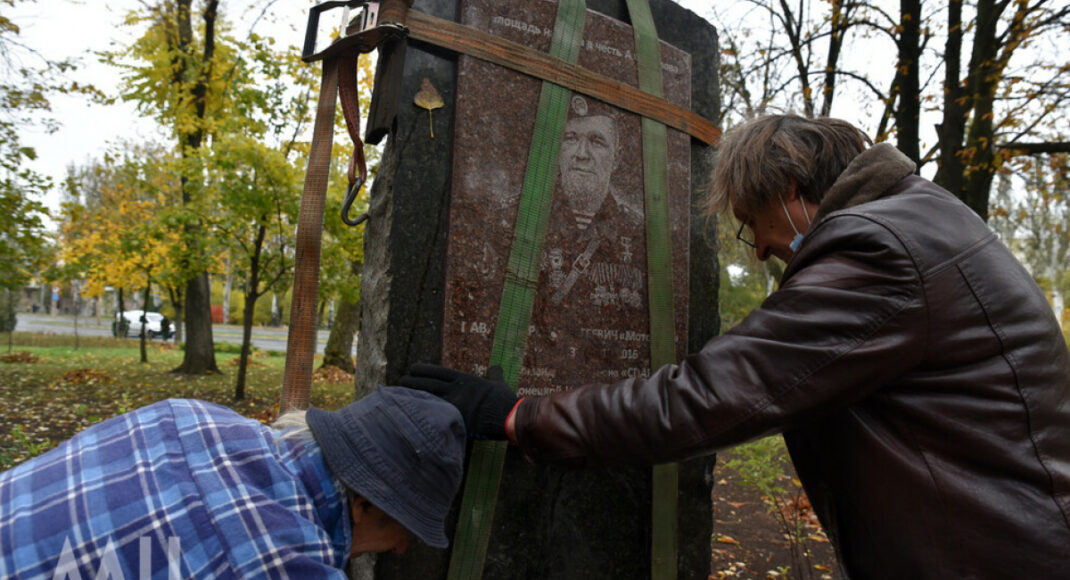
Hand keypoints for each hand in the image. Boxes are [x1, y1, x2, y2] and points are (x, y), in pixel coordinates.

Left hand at [398, 364, 517, 439]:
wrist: (508, 416)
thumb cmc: (504, 401)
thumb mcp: (499, 383)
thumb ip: (494, 375)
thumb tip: (496, 367)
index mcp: (464, 380)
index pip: (437, 372)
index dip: (422, 370)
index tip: (411, 369)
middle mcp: (456, 390)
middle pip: (428, 383)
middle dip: (411, 381)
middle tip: (399, 380)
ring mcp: (454, 405)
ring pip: (427, 397)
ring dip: (411, 395)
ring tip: (397, 394)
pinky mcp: (454, 419)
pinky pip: (433, 415)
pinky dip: (420, 413)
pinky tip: (408, 412)